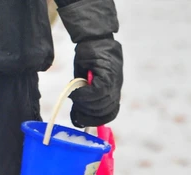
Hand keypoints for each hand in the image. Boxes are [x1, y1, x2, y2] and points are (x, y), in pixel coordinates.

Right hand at [57, 0, 122, 127]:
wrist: (94, 37)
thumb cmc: (89, 57)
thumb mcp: (87, 80)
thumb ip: (87, 95)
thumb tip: (79, 113)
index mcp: (112, 91)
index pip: (110, 114)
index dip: (96, 120)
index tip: (82, 121)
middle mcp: (116, 88)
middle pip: (104, 111)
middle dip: (87, 114)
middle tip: (75, 108)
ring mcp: (114, 81)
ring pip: (101, 103)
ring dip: (84, 103)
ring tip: (75, 95)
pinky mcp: (109, 73)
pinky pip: (98, 92)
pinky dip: (85, 94)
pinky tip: (77, 88)